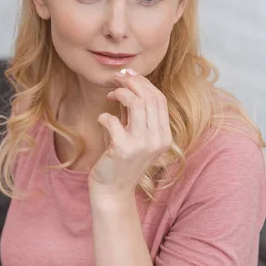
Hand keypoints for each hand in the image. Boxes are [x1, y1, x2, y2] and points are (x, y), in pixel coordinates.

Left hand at [89, 68, 171, 197]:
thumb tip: (129, 85)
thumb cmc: (121, 160)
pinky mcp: (123, 149)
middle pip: (150, 98)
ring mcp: (142, 145)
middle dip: (132, 82)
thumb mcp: (135, 135)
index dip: (144, 83)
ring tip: (110, 95)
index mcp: (164, 136)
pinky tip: (101, 120)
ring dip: (121, 93)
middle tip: (117, 78)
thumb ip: (136, 114)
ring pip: (137, 104)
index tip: (128, 75)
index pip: (159, 99)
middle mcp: (158, 140)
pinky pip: (113, 120)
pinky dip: (105, 116)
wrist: (113, 190)